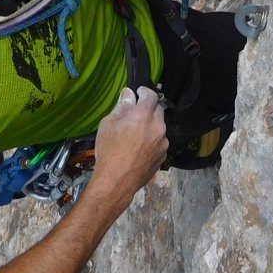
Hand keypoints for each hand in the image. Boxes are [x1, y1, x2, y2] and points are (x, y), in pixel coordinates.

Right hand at [93, 86, 168, 201]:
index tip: (138, 93)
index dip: (144, 91)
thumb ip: (122, 106)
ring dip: (151, 126)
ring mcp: (163, 142)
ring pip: (159, 127)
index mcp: (144, 115)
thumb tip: (129, 94)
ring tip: (136, 134)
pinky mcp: (163, 156)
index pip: (151, 95)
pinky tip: (139, 148)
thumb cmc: (109, 150)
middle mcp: (158, 127)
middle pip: (158, 110)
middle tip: (135, 113)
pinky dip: (152, 140)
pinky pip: (159, 142)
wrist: (117, 181)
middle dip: (148, 108)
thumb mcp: (108, 124)